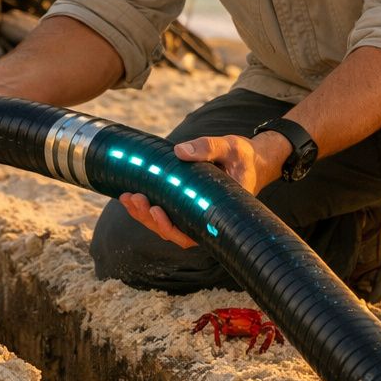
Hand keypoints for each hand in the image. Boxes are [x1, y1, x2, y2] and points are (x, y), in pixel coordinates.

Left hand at [118, 133, 290, 248]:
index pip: (194, 232)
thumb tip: (179, 152)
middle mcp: (209, 220)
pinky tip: (133, 196)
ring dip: (145, 216)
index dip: (171, 229)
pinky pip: (169, 215)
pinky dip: (149, 209)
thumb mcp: (230, 147)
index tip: (155, 210)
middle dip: (150, 220)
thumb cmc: (244, 156)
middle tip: (135, 199)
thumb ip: (207, 148)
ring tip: (127, 198)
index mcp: (222, 212)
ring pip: (169, 226)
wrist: (253, 159)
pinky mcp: (190, 207)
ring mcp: (199, 215)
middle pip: (176, 233)